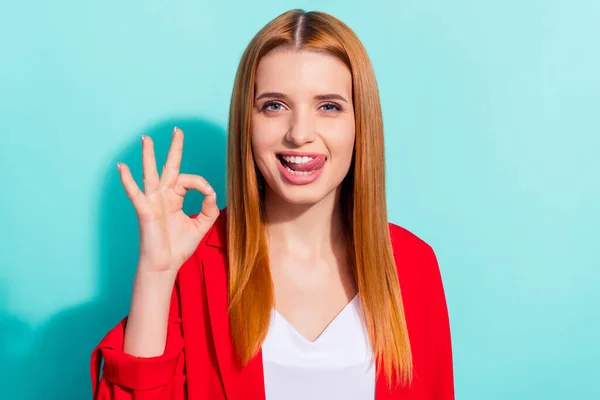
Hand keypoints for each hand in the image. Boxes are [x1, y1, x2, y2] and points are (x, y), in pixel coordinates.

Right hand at [117, 127, 218, 273]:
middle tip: (177, 130)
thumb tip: (212, 193)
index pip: (190, 180)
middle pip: (169, 167)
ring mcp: (152, 202)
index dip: (203, 185)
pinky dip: (127, 180)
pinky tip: (121, 167)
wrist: (165, 265)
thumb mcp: (202, 225)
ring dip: (149, 156)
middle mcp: (163, 195)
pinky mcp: (144, 211)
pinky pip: (135, 193)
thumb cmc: (179, 247)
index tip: (210, 195)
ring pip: (151, 174)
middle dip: (174, 148)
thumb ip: (210, 209)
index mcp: (175, 197)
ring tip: (147, 138)